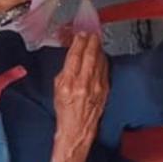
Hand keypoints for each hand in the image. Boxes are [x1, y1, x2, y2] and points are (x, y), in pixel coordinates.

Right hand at [52, 33, 108, 150]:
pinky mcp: (105, 89)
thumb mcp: (57, 88)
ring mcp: (97, 86)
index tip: (79, 35)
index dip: (78, 42)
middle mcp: (84, 83)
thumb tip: (72, 55)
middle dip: (91, 41)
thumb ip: (65, 70)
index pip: (75, 55)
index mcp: (69, 82)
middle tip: (90, 34)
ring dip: (98, 48)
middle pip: (90, 55)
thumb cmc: (65, 110)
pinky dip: (103, 59)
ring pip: (99, 60)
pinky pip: (105, 69)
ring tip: (96, 41)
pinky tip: (101, 55)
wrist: (77, 127)